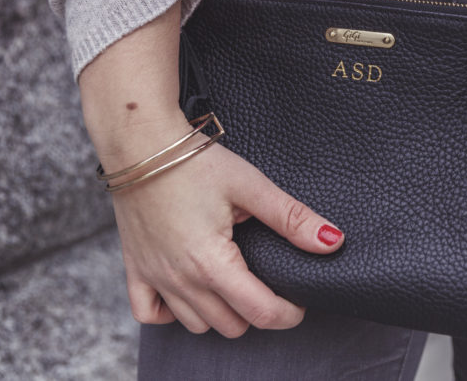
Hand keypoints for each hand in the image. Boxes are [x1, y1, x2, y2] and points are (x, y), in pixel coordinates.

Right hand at [78, 2, 342, 336]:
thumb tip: (332, 241)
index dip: (289, 313)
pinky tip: (192, 291)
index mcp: (211, 262)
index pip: (260, 312)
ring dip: (221, 312)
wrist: (138, 142)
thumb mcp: (250, 185)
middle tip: (270, 284)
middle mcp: (180, 279)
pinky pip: (151, 315)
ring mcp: (155, 277)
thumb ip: (292, 218)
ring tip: (237, 282)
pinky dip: (172, 313)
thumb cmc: (193, 161)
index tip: (300, 302)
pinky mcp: (135, 268)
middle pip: (231, 325)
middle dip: (258, 311)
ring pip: (196, 325)